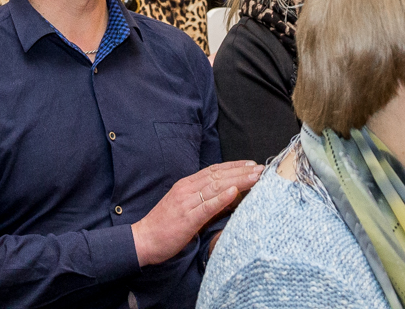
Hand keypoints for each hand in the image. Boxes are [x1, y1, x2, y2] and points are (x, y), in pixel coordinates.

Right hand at [132, 160, 263, 266]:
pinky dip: (222, 197)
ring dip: (238, 180)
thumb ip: (203, 200)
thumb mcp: (185, 207)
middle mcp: (187, 189)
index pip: (214, 170)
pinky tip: (235, 191)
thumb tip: (228, 196)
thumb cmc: (164, 226)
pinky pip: (207, 206)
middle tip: (261, 168)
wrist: (144, 239)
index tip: (251, 164)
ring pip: (216, 186)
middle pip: (218, 175)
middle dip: (241, 171)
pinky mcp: (187, 218)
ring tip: (255, 176)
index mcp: (186, 185)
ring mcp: (186, 202)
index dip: (234, 166)